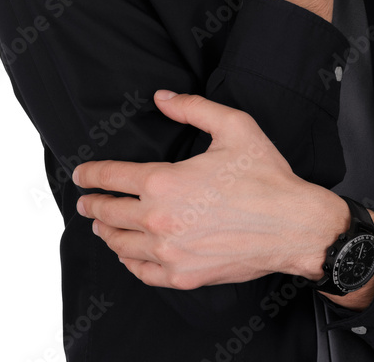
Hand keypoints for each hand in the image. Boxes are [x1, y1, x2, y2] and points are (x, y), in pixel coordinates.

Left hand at [72, 91, 337, 289]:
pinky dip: (129, 261)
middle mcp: (160, 220)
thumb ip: (192, 107)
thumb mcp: (233, 126)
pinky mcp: (184, 275)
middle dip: (93, 205)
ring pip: (121, 244)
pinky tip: (128, 253)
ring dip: (106, 232)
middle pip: (110, 213)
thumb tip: (162, 97)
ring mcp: (170, 253)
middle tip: (85, 202)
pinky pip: (142, 271)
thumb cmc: (265, 177)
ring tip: (101, 226)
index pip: (113, 178)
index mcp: (166, 182)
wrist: (293, 225)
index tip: (80, 175)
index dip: (91, 175)